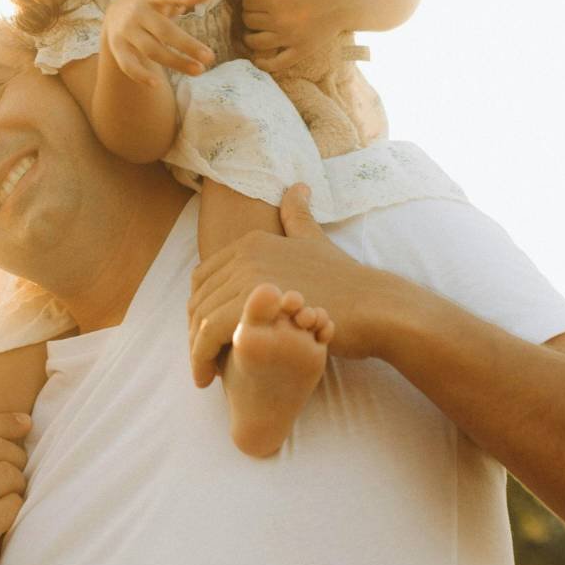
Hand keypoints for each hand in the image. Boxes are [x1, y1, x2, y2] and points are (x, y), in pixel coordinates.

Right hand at [101, 0, 215, 87]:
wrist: (116, 11)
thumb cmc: (151, 3)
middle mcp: (135, 12)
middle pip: (163, 30)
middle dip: (187, 45)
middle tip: (210, 57)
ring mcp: (125, 31)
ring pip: (151, 50)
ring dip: (175, 62)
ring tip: (199, 70)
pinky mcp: (117, 48)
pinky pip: (128, 65)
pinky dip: (140, 75)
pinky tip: (157, 84)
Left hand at [188, 187, 404, 371]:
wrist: (372, 306)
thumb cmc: (346, 281)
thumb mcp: (316, 240)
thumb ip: (298, 216)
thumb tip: (298, 187)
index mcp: (250, 242)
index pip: (203, 278)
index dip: (199, 308)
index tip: (204, 334)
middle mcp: (244, 255)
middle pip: (199, 299)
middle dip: (193, 332)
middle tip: (200, 360)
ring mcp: (248, 278)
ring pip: (201, 319)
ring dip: (195, 351)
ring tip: (203, 376)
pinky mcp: (253, 306)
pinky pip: (213, 334)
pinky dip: (203, 357)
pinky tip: (211, 377)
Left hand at [240, 0, 346, 71]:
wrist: (344, 2)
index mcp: (276, 1)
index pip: (248, 3)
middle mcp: (280, 22)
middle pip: (249, 21)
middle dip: (250, 15)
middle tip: (257, 13)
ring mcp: (290, 39)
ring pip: (255, 42)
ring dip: (250, 37)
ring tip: (254, 32)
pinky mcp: (300, 51)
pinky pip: (276, 64)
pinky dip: (263, 64)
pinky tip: (257, 59)